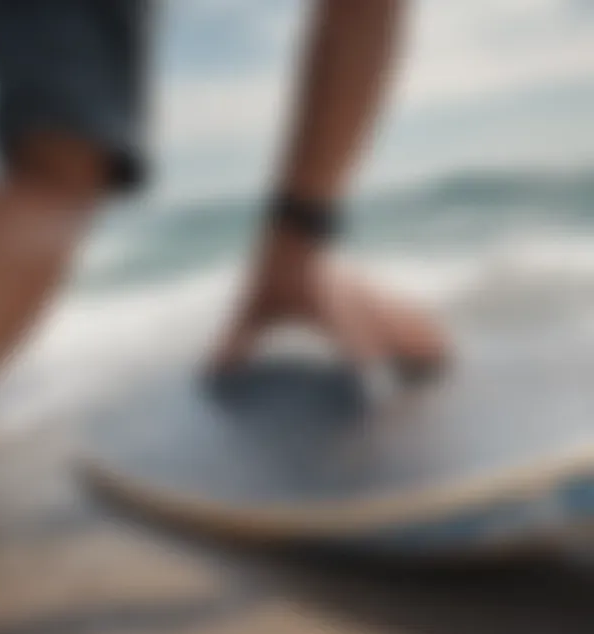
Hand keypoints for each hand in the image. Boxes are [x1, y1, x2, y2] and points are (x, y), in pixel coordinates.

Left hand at [210, 229, 448, 376]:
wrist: (293, 230)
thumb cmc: (273, 273)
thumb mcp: (252, 308)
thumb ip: (235, 342)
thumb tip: (208, 372)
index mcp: (325, 312)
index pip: (352, 340)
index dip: (367, 357)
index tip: (383, 376)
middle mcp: (352, 304)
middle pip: (392, 329)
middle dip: (416, 351)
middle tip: (443, 371)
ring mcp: (365, 295)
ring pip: (403, 316)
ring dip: (424, 337)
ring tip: (450, 357)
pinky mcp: (369, 290)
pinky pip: (403, 306)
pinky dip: (421, 320)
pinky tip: (435, 328)